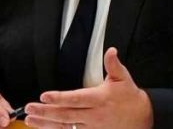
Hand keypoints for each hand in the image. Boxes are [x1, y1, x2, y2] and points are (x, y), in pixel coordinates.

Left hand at [24, 48, 152, 128]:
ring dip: (47, 124)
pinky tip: (45, 128)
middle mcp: (94, 115)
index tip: (44, 96)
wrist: (143, 118)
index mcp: (99, 99)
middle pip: (66, 115)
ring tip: (30, 119)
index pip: (76, 99)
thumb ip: (113, 65)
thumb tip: (111, 51)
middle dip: (46, 112)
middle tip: (29, 108)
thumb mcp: (123, 78)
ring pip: (66, 127)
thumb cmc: (130, 97)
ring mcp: (93, 128)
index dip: (59, 98)